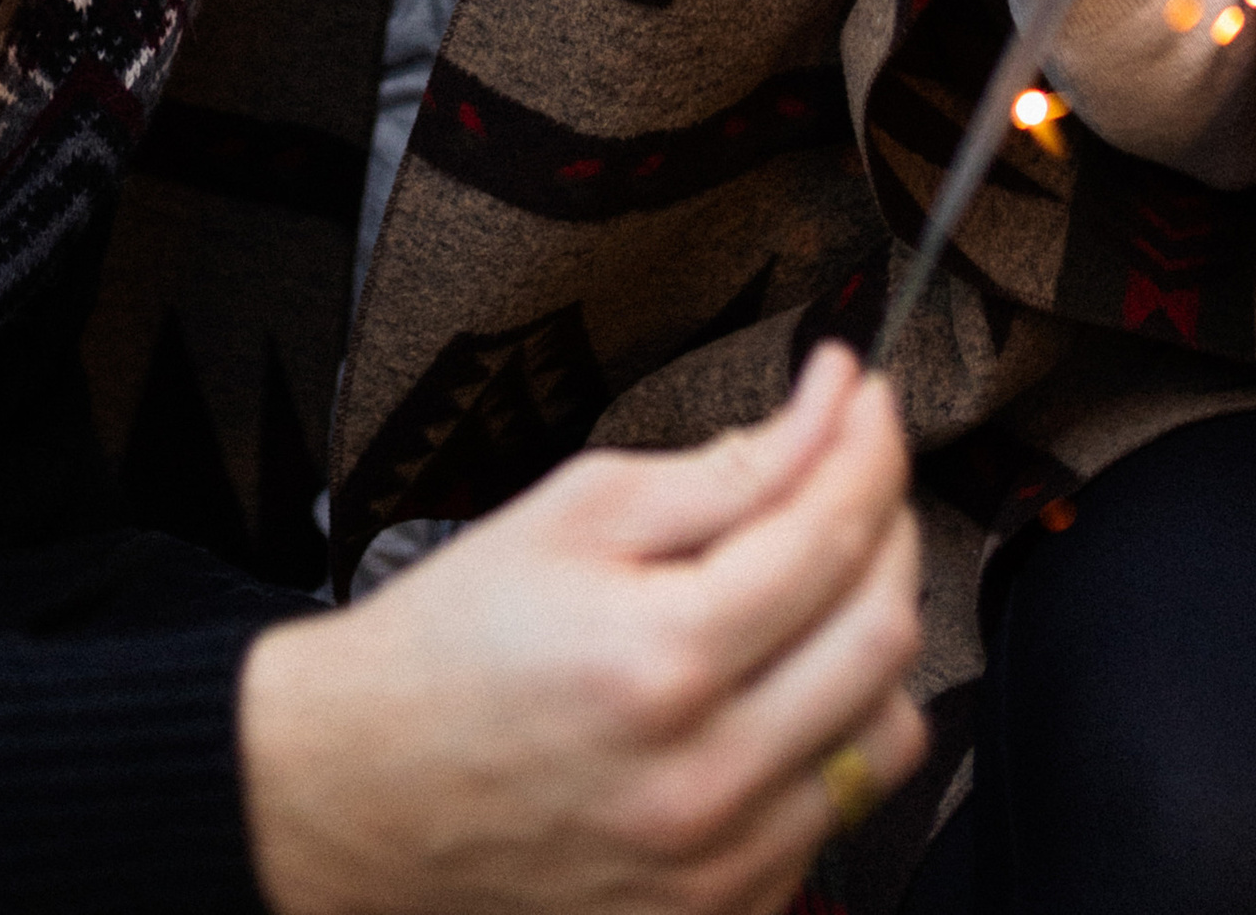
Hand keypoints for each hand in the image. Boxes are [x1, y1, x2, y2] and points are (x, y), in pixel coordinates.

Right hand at [238, 348, 924, 914]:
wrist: (367, 791)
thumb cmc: (455, 641)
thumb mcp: (570, 513)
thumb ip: (720, 469)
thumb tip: (827, 414)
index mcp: (660, 660)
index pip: (829, 536)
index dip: (867, 444)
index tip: (865, 393)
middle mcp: (705, 780)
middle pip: (884, 633)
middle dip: (888, 523)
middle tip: (852, 467)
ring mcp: (719, 866)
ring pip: (888, 733)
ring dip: (875, 634)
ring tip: (821, 576)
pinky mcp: (721, 913)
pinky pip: (837, 812)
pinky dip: (833, 729)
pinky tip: (779, 677)